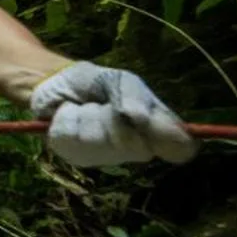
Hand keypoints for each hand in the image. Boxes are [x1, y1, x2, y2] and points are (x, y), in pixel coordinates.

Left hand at [28, 62, 196, 166]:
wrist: (56, 83)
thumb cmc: (95, 84)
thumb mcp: (120, 80)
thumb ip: (134, 95)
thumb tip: (140, 117)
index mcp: (155, 130)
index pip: (180, 149)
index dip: (172, 141)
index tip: (151, 121)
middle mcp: (135, 149)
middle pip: (136, 146)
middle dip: (115, 117)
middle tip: (105, 104)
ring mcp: (105, 156)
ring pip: (99, 140)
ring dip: (87, 115)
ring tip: (84, 108)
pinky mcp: (75, 156)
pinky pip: (72, 137)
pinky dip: (67, 118)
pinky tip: (67, 116)